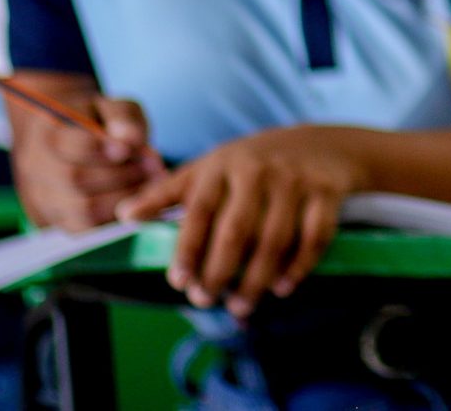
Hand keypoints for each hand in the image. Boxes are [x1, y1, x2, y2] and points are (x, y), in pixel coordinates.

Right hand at [14, 91, 157, 230]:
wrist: (67, 135)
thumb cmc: (96, 120)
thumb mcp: (112, 106)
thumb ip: (122, 118)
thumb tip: (131, 141)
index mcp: (46, 130)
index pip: (70, 144)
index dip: (101, 149)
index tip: (130, 150)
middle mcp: (34, 166)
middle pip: (74, 180)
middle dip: (120, 177)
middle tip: (151, 170)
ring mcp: (39, 196)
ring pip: (79, 211)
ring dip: (120, 200)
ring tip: (147, 187)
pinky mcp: (51, 219)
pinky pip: (81, 229)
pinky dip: (111, 219)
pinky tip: (132, 202)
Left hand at [118, 125, 367, 319]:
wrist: (321, 143)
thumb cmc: (252, 162)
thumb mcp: (209, 168)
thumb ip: (166, 192)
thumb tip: (123, 216)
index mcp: (223, 165)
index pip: (199, 211)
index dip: (188, 249)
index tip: (178, 282)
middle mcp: (259, 171)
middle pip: (236, 231)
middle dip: (219, 272)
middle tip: (205, 300)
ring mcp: (295, 181)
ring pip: (274, 240)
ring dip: (256, 280)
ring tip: (240, 306)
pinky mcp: (326, 192)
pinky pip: (314, 236)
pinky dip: (299, 266)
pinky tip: (282, 287)